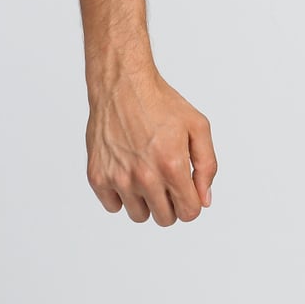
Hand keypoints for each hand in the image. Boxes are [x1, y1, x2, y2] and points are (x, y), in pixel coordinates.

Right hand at [86, 64, 216, 225]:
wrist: (122, 85)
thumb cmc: (161, 103)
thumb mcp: (198, 127)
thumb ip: (207, 166)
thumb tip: (204, 200)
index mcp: (171, 165)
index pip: (188, 213)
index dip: (191, 203)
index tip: (186, 189)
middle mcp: (144, 176)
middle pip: (165, 219)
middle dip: (171, 203)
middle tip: (166, 179)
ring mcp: (118, 178)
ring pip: (139, 215)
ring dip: (146, 201)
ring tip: (146, 173)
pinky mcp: (97, 176)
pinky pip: (113, 206)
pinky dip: (121, 195)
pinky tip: (127, 172)